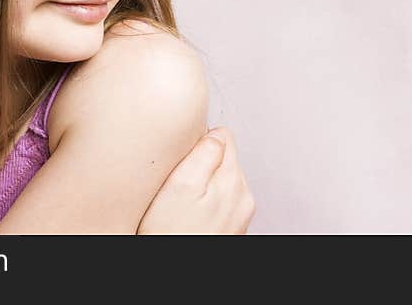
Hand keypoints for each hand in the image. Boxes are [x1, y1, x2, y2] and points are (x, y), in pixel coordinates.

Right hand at [136, 126, 255, 233]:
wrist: (173, 279)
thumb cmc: (170, 235)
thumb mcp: (181, 184)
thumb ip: (204, 151)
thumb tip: (215, 132)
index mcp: (233, 180)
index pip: (223, 136)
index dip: (198, 141)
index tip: (182, 158)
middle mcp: (242, 197)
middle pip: (223, 158)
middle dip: (200, 164)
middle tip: (177, 183)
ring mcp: (237, 215)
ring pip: (219, 180)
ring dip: (201, 185)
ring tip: (179, 202)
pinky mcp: (228, 228)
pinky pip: (216, 202)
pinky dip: (202, 204)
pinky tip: (185, 216)